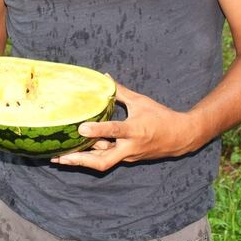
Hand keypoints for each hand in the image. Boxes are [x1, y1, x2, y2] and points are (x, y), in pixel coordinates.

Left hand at [50, 82, 197, 170]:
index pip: (114, 131)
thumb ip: (120, 92)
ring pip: (102, 162)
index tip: (81, 127)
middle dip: (80, 160)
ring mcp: (128, 156)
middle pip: (103, 160)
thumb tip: (104, 77)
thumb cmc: (161, 117)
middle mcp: (130, 147)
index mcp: (135, 129)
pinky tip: (76, 154)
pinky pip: (107, 159)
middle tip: (60, 157)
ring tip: (60, 159)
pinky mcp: (127, 159)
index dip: (97, 130)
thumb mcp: (141, 101)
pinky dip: (91, 157)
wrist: (180, 137)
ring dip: (81, 161)